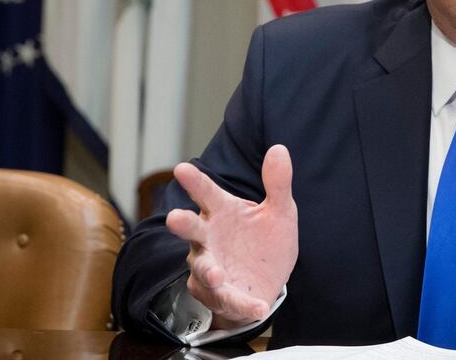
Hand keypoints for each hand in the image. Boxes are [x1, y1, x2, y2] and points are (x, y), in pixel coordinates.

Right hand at [165, 145, 298, 328]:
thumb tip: (279, 148)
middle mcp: (209, 238)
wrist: (269, 280)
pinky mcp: (218, 294)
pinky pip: (228, 299)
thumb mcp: (280, 212)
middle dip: (183, 224)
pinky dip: (243, 304)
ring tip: (217, 275)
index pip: (207, 193)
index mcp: (222, 212)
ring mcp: (210, 266)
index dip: (195, 182)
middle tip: (175, 218)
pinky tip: (258, 307)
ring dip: (209, 272)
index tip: (182, 169)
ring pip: (203, 268)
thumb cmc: (265, 241)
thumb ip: (277, 184)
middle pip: (192, 229)